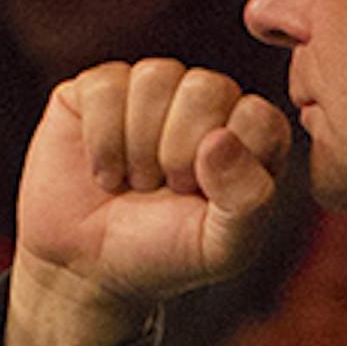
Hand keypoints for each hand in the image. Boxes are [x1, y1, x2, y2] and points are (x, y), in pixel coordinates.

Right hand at [7, 60, 292, 345]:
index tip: (202, 200)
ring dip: (138, 146)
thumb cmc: (166, 252)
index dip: (226, 166)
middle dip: (177, 152)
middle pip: (205, 89)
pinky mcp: (100, 88)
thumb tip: (220, 139)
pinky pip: (106, 86)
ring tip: (134, 179)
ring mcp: (153, 89)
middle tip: (164, 189)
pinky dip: (102, 140)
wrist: (89, 266)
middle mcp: (207, 101)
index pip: (257, 117)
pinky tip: (104, 170)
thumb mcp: (222, 248)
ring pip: (155, 78)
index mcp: (249, 133)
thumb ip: (247, 199)